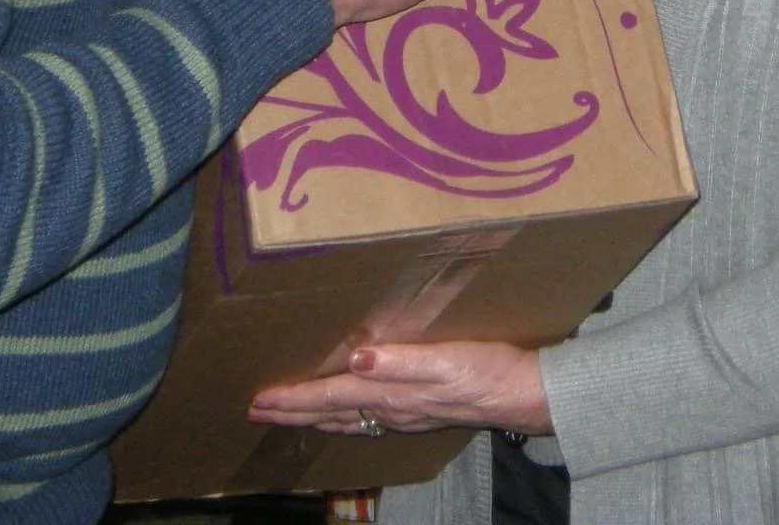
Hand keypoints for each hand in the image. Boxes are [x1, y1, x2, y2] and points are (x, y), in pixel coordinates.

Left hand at [248, 341, 548, 436]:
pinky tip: (343, 414)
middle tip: (257, 412)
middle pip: (328, 415)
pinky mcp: (417, 410)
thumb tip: (358, 358)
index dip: (293, 398)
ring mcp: (404, 413)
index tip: (260, 400)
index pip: (329, 397)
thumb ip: (401, 359)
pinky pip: (365, 420)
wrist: (521, 393)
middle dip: (291, 413)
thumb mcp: (447, 358)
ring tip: (287, 414)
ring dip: (311, 418)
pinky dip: (342, 418)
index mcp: (391, 391)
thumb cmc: (487, 370)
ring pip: (344, 420)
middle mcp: (391, 408)